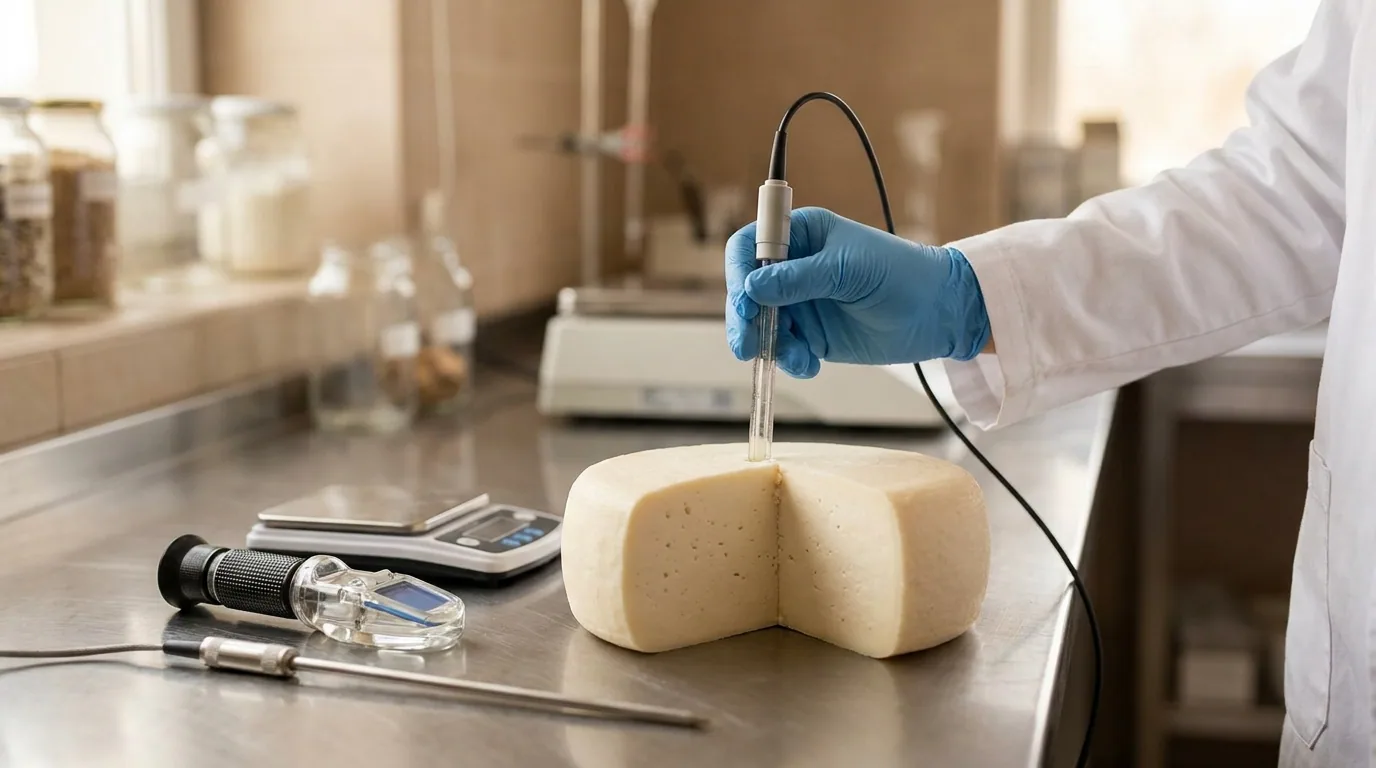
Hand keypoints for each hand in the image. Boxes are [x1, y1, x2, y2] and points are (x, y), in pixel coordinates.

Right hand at [724, 207, 990, 377]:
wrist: (938, 312)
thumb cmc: (901, 274)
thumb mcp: (848, 270)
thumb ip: (799, 279)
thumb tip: (752, 287)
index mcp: (802, 235)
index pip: (750, 247)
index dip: (739, 273)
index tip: (746, 302)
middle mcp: (794, 268)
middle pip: (746, 290)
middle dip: (744, 318)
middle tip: (747, 344)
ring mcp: (801, 303)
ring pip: (761, 324)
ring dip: (768, 344)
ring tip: (793, 358)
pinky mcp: (812, 335)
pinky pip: (784, 349)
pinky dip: (789, 360)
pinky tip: (809, 365)